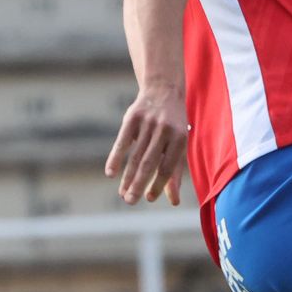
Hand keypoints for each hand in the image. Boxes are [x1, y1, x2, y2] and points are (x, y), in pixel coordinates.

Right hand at [107, 86, 187, 205]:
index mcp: (180, 137)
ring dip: (127, 177)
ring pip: (135, 155)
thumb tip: (174, 202)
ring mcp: (148, 123)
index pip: (168, 166)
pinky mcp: (132, 117)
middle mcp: (164, 130)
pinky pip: (122, 141)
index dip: (159, 184)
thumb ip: (176, 172)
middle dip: (139, 184)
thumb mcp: (179, 144)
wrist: (164, 89)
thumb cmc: (174, 125)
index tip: (149, 199)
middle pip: (150, 162)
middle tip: (130, 202)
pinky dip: (115, 157)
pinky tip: (110, 173)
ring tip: (122, 194)